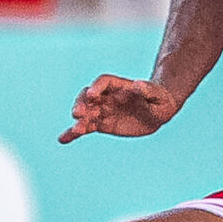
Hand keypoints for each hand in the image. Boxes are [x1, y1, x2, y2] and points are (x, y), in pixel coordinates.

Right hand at [59, 75, 181, 143]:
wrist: (157, 111)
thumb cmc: (159, 99)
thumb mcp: (157, 94)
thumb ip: (147, 90)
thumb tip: (137, 85)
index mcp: (119, 86)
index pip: (103, 82)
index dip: (97, 87)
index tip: (93, 95)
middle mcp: (107, 96)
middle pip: (89, 96)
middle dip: (82, 103)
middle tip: (78, 113)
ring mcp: (103, 110)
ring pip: (86, 113)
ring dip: (78, 120)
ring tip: (75, 130)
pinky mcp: (102, 124)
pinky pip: (86, 127)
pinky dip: (74, 133)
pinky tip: (63, 139)